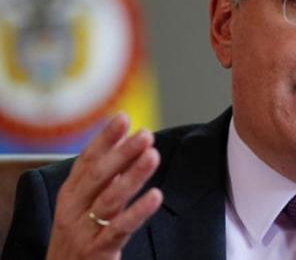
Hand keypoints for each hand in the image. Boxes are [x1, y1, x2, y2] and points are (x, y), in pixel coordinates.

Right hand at [47, 113, 162, 259]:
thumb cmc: (79, 235)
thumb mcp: (85, 203)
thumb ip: (105, 175)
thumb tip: (125, 140)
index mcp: (71, 193)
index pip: (87, 159)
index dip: (105, 138)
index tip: (124, 117)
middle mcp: (73, 209)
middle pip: (99, 175)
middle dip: (122, 152)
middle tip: (146, 134)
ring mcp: (83, 230)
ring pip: (110, 198)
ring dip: (133, 175)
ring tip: (153, 156)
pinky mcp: (97, 251)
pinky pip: (120, 228)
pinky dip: (138, 211)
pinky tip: (156, 196)